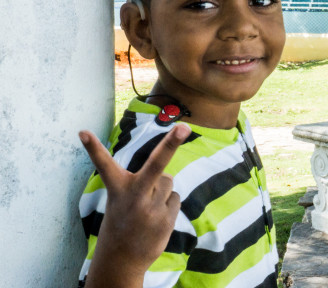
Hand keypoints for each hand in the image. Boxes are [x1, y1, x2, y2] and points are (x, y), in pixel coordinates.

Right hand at [80, 124, 190, 285]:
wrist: (122, 259)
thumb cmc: (123, 220)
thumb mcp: (123, 199)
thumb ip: (144, 182)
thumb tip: (168, 173)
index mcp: (118, 189)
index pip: (104, 165)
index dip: (94, 148)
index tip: (84, 132)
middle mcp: (135, 196)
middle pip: (156, 165)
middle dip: (171, 144)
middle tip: (184, 127)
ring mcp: (152, 209)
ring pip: (168, 181)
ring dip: (162, 189)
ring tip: (147, 207)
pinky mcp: (166, 220)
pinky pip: (175, 198)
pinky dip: (168, 204)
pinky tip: (155, 219)